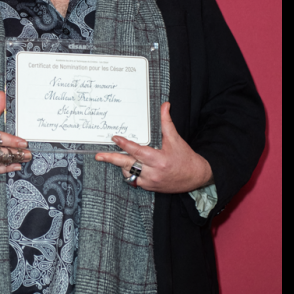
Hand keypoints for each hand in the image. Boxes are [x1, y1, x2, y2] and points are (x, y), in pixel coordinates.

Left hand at [95, 102, 212, 192]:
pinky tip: (129, 166)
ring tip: (116, 157)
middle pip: (127, 164)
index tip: (115, 138)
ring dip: (122, 165)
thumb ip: (167, 122)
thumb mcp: (176, 139)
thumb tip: (165, 105)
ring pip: (128, 173)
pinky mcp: (150, 187)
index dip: (125, 144)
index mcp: (159, 160)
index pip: (137, 151)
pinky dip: (130, 172)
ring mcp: (150, 182)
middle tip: (98, 156)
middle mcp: (153, 172)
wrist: (196, 177)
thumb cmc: (185, 158)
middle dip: (111, 159)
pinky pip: (134, 180)